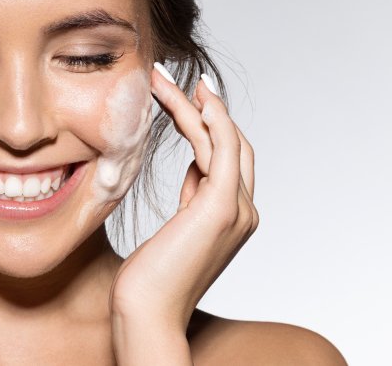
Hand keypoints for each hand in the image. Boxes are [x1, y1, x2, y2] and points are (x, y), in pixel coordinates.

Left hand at [110, 66, 257, 362]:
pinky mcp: (221, 207)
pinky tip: (193, 97)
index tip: (183, 97)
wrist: (146, 314)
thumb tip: (194, 169)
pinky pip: (223, 149)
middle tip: (167, 78)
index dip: (208, 124)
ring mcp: (238, 209)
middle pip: (232, 142)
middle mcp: (244, 211)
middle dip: (203, 107)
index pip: (227, 157)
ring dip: (192, 104)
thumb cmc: (149, 281)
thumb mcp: (174, 230)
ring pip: (222, 139)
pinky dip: (211, 119)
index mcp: (232, 217)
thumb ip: (191, 199)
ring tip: (160, 79)